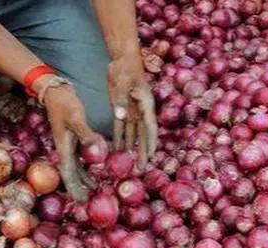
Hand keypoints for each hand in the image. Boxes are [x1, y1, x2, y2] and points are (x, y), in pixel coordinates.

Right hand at [41, 80, 96, 201]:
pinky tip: (95, 169)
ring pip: (76, 167)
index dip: (74, 188)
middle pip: (71, 175)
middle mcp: (65, 149)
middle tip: (87, 202)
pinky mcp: (73, 139)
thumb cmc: (65, 103)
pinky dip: (86, 166)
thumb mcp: (76, 118)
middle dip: (78, 188)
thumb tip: (95, 151)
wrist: (56, 91)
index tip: (81, 201)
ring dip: (83, 179)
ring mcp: (68, 145)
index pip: (68, 174)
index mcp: (64, 147)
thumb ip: (85, 134)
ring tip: (94, 190)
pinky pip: (80, 158)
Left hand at [107, 54, 157, 169]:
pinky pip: (122, 126)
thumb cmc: (125, 68)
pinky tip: (117, 148)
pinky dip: (120, 137)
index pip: (149, 128)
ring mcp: (133, 110)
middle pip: (143, 135)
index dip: (150, 143)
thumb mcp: (122, 83)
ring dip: (131, 147)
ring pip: (133, 133)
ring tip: (129, 164)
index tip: (150, 157)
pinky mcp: (123, 108)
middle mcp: (141, 110)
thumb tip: (121, 117)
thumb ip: (121, 100)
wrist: (121, 57)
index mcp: (146, 104)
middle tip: (140, 168)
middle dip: (142, 151)